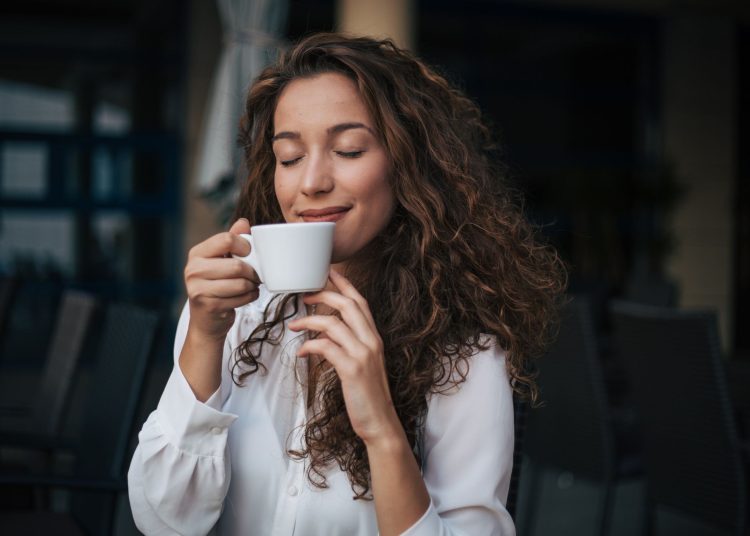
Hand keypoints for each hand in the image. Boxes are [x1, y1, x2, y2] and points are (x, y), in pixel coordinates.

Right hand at [184, 218, 259, 340]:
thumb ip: (232, 241)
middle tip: (254, 275)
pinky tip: (245, 296)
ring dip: (252, 285)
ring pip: (241, 282)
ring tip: (250, 286)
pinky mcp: (209, 306)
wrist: (207, 321)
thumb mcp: (221, 261)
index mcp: (197, 254)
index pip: (226, 240)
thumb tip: (243, 222)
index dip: (245, 246)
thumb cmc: (217, 286)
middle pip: (237, 265)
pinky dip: (250, 296)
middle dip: (252, 272)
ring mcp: (198, 289)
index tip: (249, 254)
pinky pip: (241, 297)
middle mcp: (193, 270)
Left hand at [288, 269, 400, 445]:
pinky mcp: (352, 369)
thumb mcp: (361, 363)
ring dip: (309, 321)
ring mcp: (363, 354)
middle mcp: (371, 340)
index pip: (359, 301)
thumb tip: (323, 334)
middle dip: (323, 294)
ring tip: (294, 325)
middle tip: (303, 296)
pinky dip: (310, 345)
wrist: (380, 422)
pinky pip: (326, 346)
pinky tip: (302, 353)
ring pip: (333, 323)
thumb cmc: (367, 394)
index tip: (327, 271)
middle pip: (347, 304)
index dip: (343, 284)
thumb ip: (347, 345)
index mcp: (374, 336)